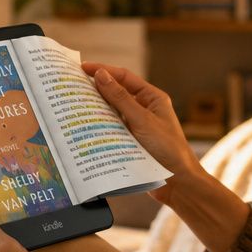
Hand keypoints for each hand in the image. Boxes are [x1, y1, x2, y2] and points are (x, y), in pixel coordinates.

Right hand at [81, 61, 204, 204]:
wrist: (178, 183)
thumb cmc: (169, 150)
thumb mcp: (142, 120)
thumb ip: (121, 98)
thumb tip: (102, 75)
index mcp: (152, 98)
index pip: (124, 77)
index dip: (104, 70)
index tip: (83, 68)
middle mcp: (144, 110)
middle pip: (116, 94)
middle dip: (96, 90)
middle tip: (74, 87)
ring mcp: (137, 126)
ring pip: (112, 113)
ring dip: (96, 110)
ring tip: (76, 106)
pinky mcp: (131, 142)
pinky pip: (112, 130)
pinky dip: (100, 128)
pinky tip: (86, 128)